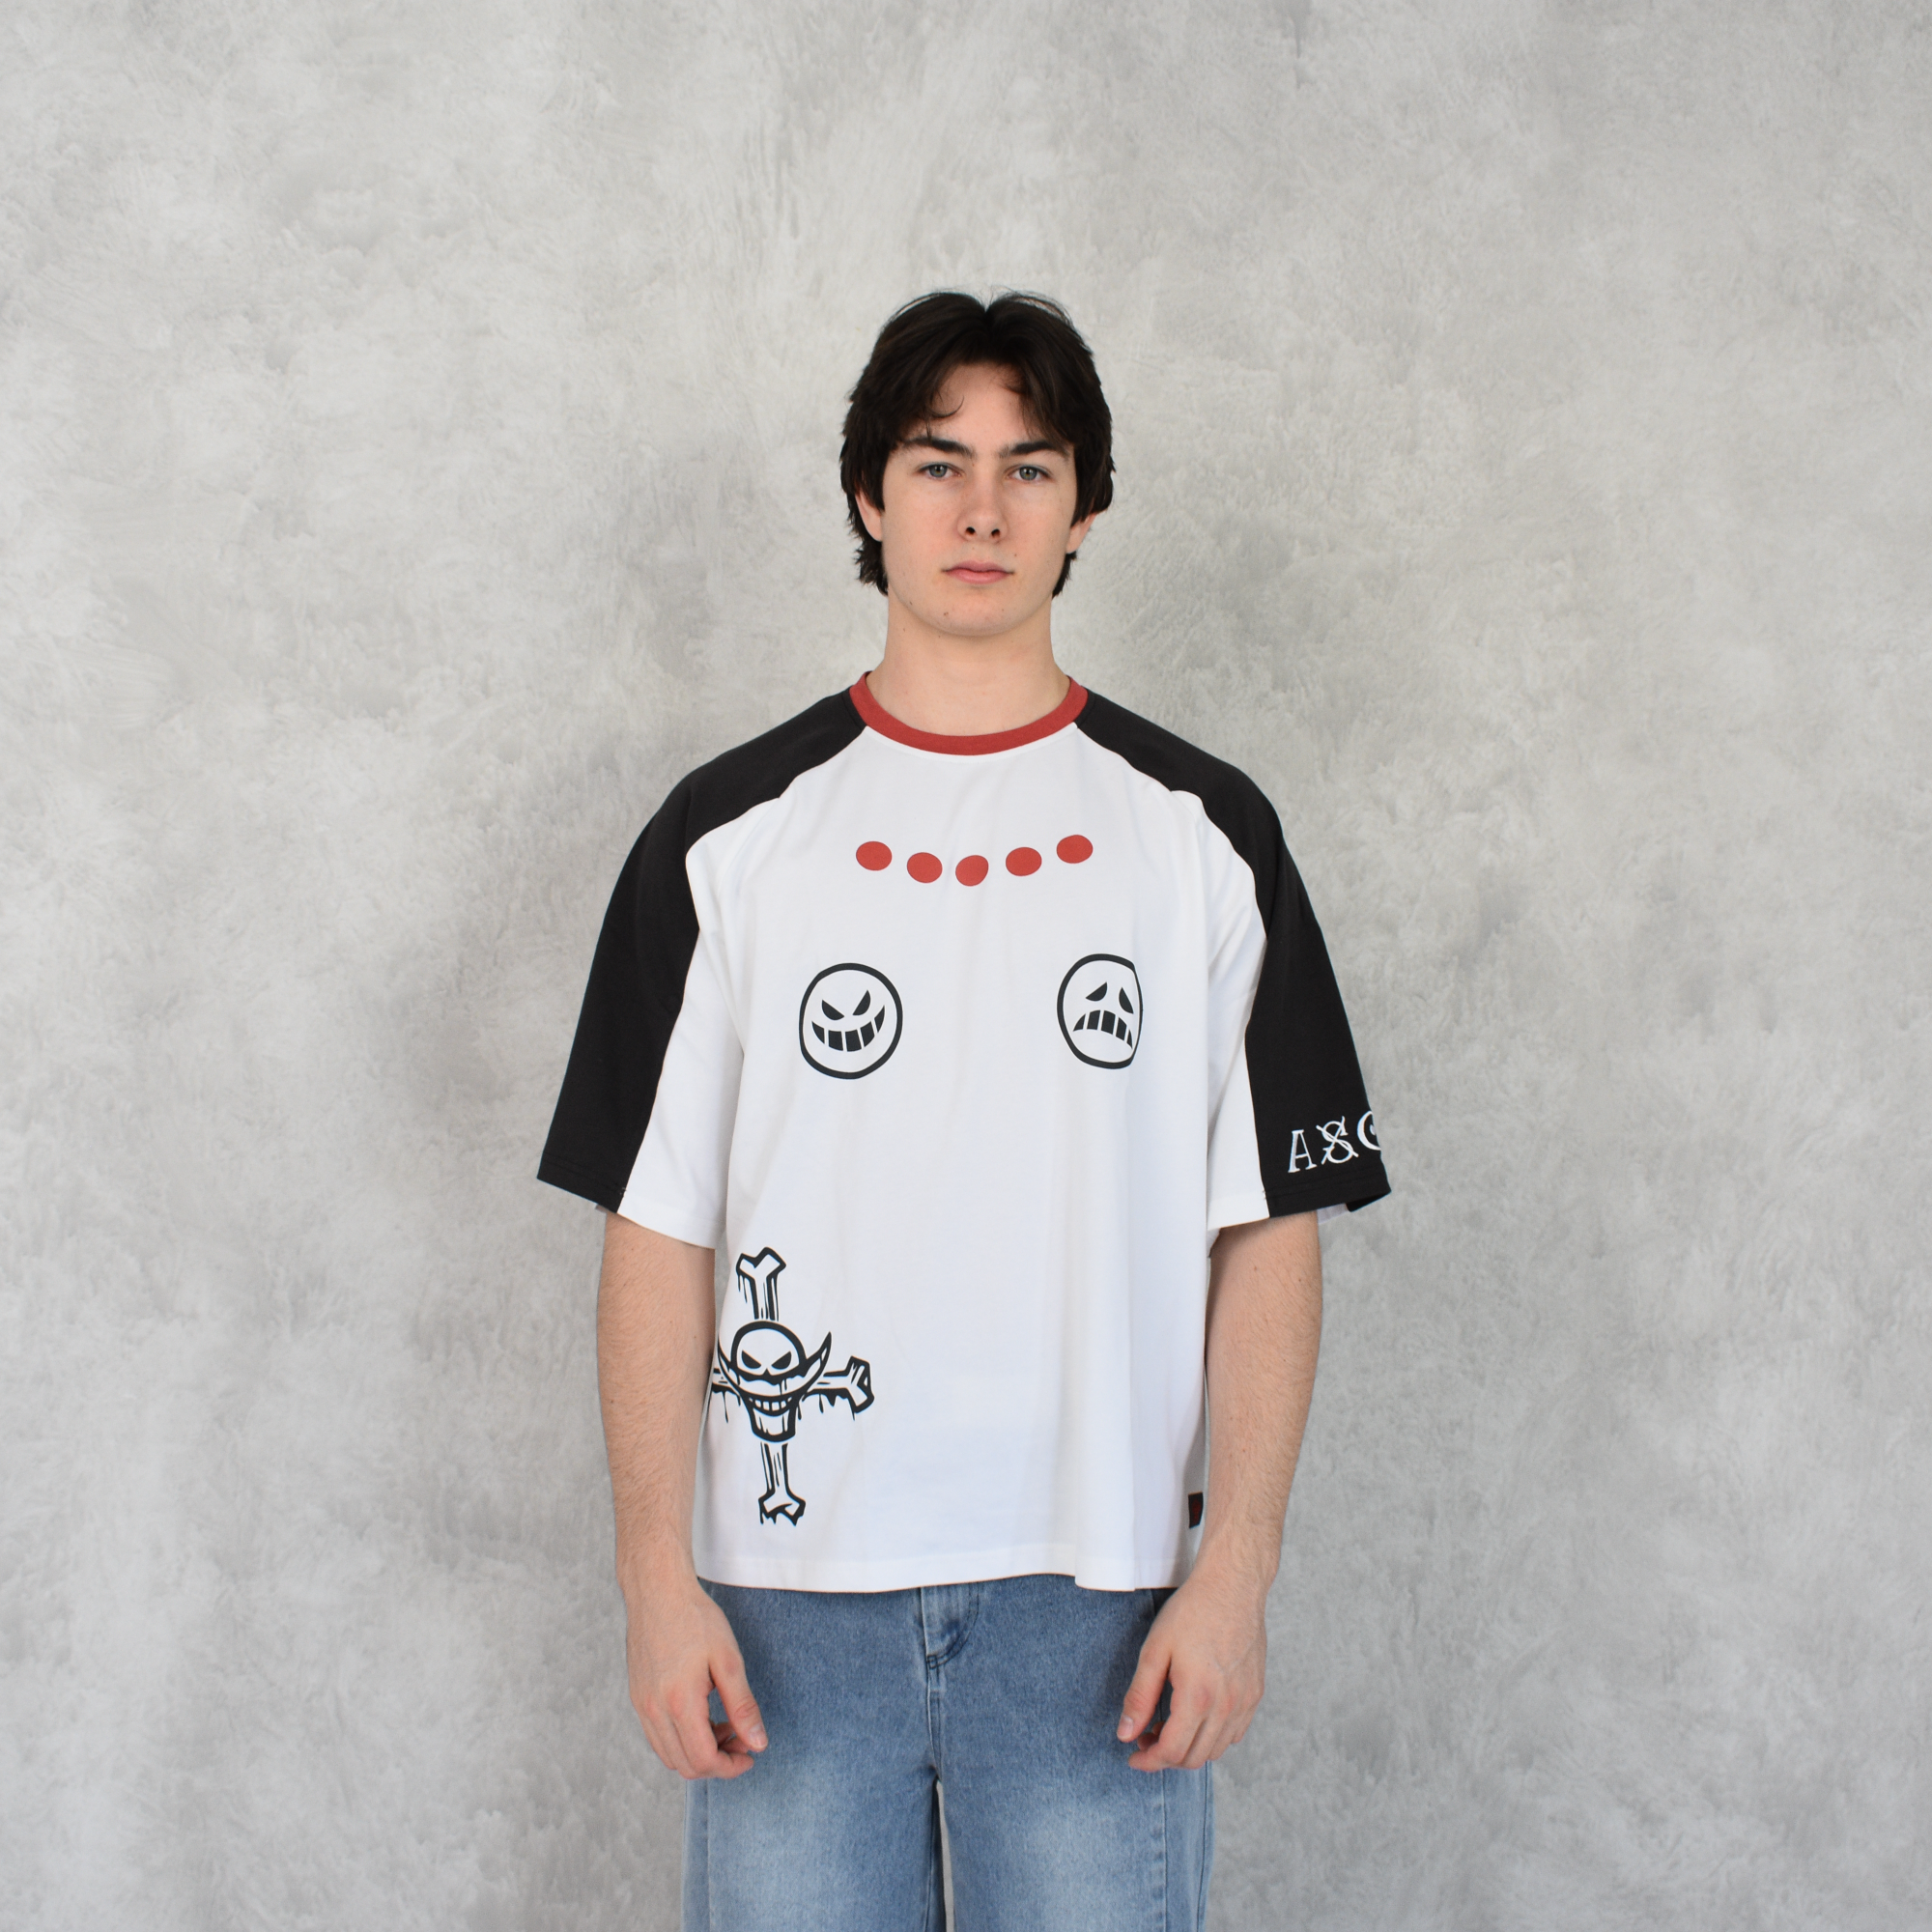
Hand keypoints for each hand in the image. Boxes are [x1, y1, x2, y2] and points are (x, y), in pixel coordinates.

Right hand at [622, 1566, 767, 1779]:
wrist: (658, 1590)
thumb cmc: (695, 1618)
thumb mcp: (728, 1660)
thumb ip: (743, 1706)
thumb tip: (758, 1743)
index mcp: (679, 1703)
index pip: (703, 1760)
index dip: (730, 1767)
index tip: (750, 1755)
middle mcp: (654, 1711)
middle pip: (685, 1765)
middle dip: (718, 1762)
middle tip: (742, 1739)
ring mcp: (642, 1705)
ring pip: (669, 1755)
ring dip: (699, 1753)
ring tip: (725, 1726)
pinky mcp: (637, 1697)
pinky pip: (657, 1737)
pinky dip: (681, 1739)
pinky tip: (702, 1717)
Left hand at [1117, 1563, 1268, 1770]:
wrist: (1233, 1585)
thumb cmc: (1192, 1611)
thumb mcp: (1155, 1651)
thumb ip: (1139, 1696)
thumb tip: (1126, 1733)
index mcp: (1199, 1697)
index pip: (1173, 1752)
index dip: (1149, 1761)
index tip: (1133, 1755)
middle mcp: (1227, 1706)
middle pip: (1195, 1758)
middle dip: (1165, 1757)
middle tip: (1145, 1737)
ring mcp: (1245, 1702)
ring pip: (1216, 1750)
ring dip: (1189, 1749)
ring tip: (1168, 1725)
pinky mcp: (1255, 1693)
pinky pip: (1234, 1733)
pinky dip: (1212, 1737)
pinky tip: (1195, 1717)